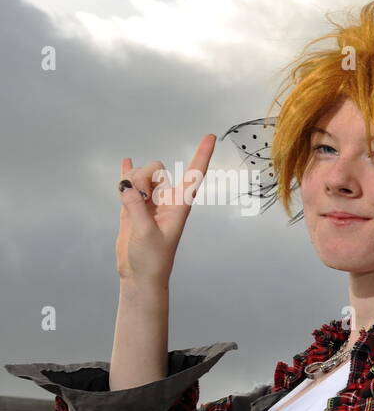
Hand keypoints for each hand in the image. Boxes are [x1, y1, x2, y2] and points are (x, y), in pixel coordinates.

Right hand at [116, 134, 215, 284]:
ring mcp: (149, 202)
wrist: (139, 274)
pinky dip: (126, 172)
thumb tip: (126, 185)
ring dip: (131, 182)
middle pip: (156, 169)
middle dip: (143, 176)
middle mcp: (167, 200)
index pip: (194, 175)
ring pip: (140, 175)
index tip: (210, 136)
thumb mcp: (146, 233)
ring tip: (129, 203)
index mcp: (179, 205)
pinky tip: (126, 162)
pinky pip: (129, 183)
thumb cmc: (152, 259)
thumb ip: (135, 207)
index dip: (202, 155)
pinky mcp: (133, 206)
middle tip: (139, 200)